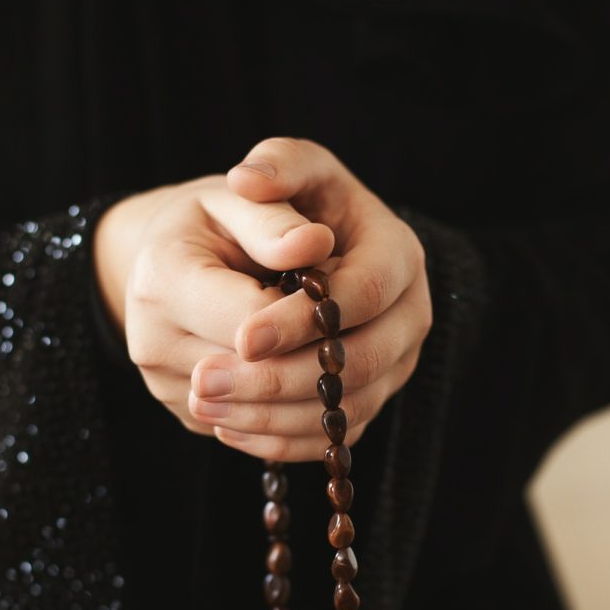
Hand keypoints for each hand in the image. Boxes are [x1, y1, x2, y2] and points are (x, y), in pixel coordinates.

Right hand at [93, 173, 334, 437]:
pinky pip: (259, 442)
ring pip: (263, 419)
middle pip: (257, 376)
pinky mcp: (193, 418)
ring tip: (354, 366)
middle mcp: (153, 343)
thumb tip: (316, 242)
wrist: (170, 262)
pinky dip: (304, 427)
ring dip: (320, 400)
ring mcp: (170, 390)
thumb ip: (274, 218)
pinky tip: (333, 398)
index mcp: (163, 278)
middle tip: (362, 340)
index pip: (253, 318)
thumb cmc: (216, 221)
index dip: (307, 317)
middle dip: (318, 361)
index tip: (342, 298)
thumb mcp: (240, 199)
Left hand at [191, 138, 432, 460]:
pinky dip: (278, 440)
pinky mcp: (365, 404)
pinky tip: (224, 427)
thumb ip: (274, 168)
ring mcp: (392, 367)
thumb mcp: (284, 169)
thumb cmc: (283, 206)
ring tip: (202, 403)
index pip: (359, 296)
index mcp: (397, 252)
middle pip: (358, 363)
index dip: (301, 320)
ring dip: (269, 417)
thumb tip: (252, 181)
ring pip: (343, 412)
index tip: (243, 336)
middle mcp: (408, 315)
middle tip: (205, 381)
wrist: (287, 254)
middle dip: (278, 379)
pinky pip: (329, 439)